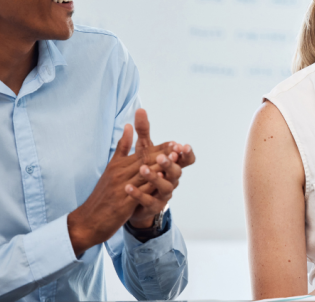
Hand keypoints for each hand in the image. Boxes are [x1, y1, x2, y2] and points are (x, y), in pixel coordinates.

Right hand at [67, 125, 162, 256]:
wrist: (88, 221)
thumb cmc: (102, 195)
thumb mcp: (110, 168)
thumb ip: (121, 148)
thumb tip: (128, 126)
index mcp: (117, 166)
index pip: (141, 153)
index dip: (159, 148)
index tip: (174, 143)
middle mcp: (119, 174)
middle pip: (144, 161)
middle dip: (162, 153)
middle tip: (178, 147)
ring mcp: (121, 188)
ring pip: (143, 174)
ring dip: (160, 166)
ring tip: (174, 159)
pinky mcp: (123, 203)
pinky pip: (140, 192)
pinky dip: (152, 185)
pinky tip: (164, 182)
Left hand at [126, 109, 194, 230]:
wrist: (135, 201)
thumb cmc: (143, 171)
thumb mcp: (143, 150)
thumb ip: (143, 131)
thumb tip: (140, 109)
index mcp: (172, 165)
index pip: (186, 159)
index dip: (186, 153)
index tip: (182, 146)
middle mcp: (171, 179)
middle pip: (177, 171)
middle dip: (170, 163)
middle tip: (162, 156)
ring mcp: (164, 194)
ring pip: (165, 186)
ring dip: (155, 177)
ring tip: (142, 169)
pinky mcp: (153, 205)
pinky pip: (148, 200)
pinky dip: (139, 194)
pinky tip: (128, 187)